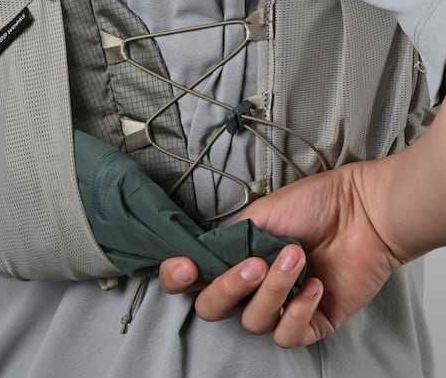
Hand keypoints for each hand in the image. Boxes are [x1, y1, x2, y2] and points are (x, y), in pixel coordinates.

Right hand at [159, 160, 403, 346]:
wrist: (362, 211)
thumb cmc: (314, 204)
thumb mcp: (260, 214)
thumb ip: (227, 238)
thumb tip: (202, 256)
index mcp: (235, 256)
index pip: (194, 280)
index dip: (178, 279)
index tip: (187, 267)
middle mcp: (253, 284)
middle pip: (214, 309)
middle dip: (228, 288)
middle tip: (253, 264)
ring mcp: (281, 305)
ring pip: (254, 321)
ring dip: (274, 289)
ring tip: (296, 257)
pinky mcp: (312, 322)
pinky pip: (289, 335)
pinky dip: (299, 312)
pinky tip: (314, 284)